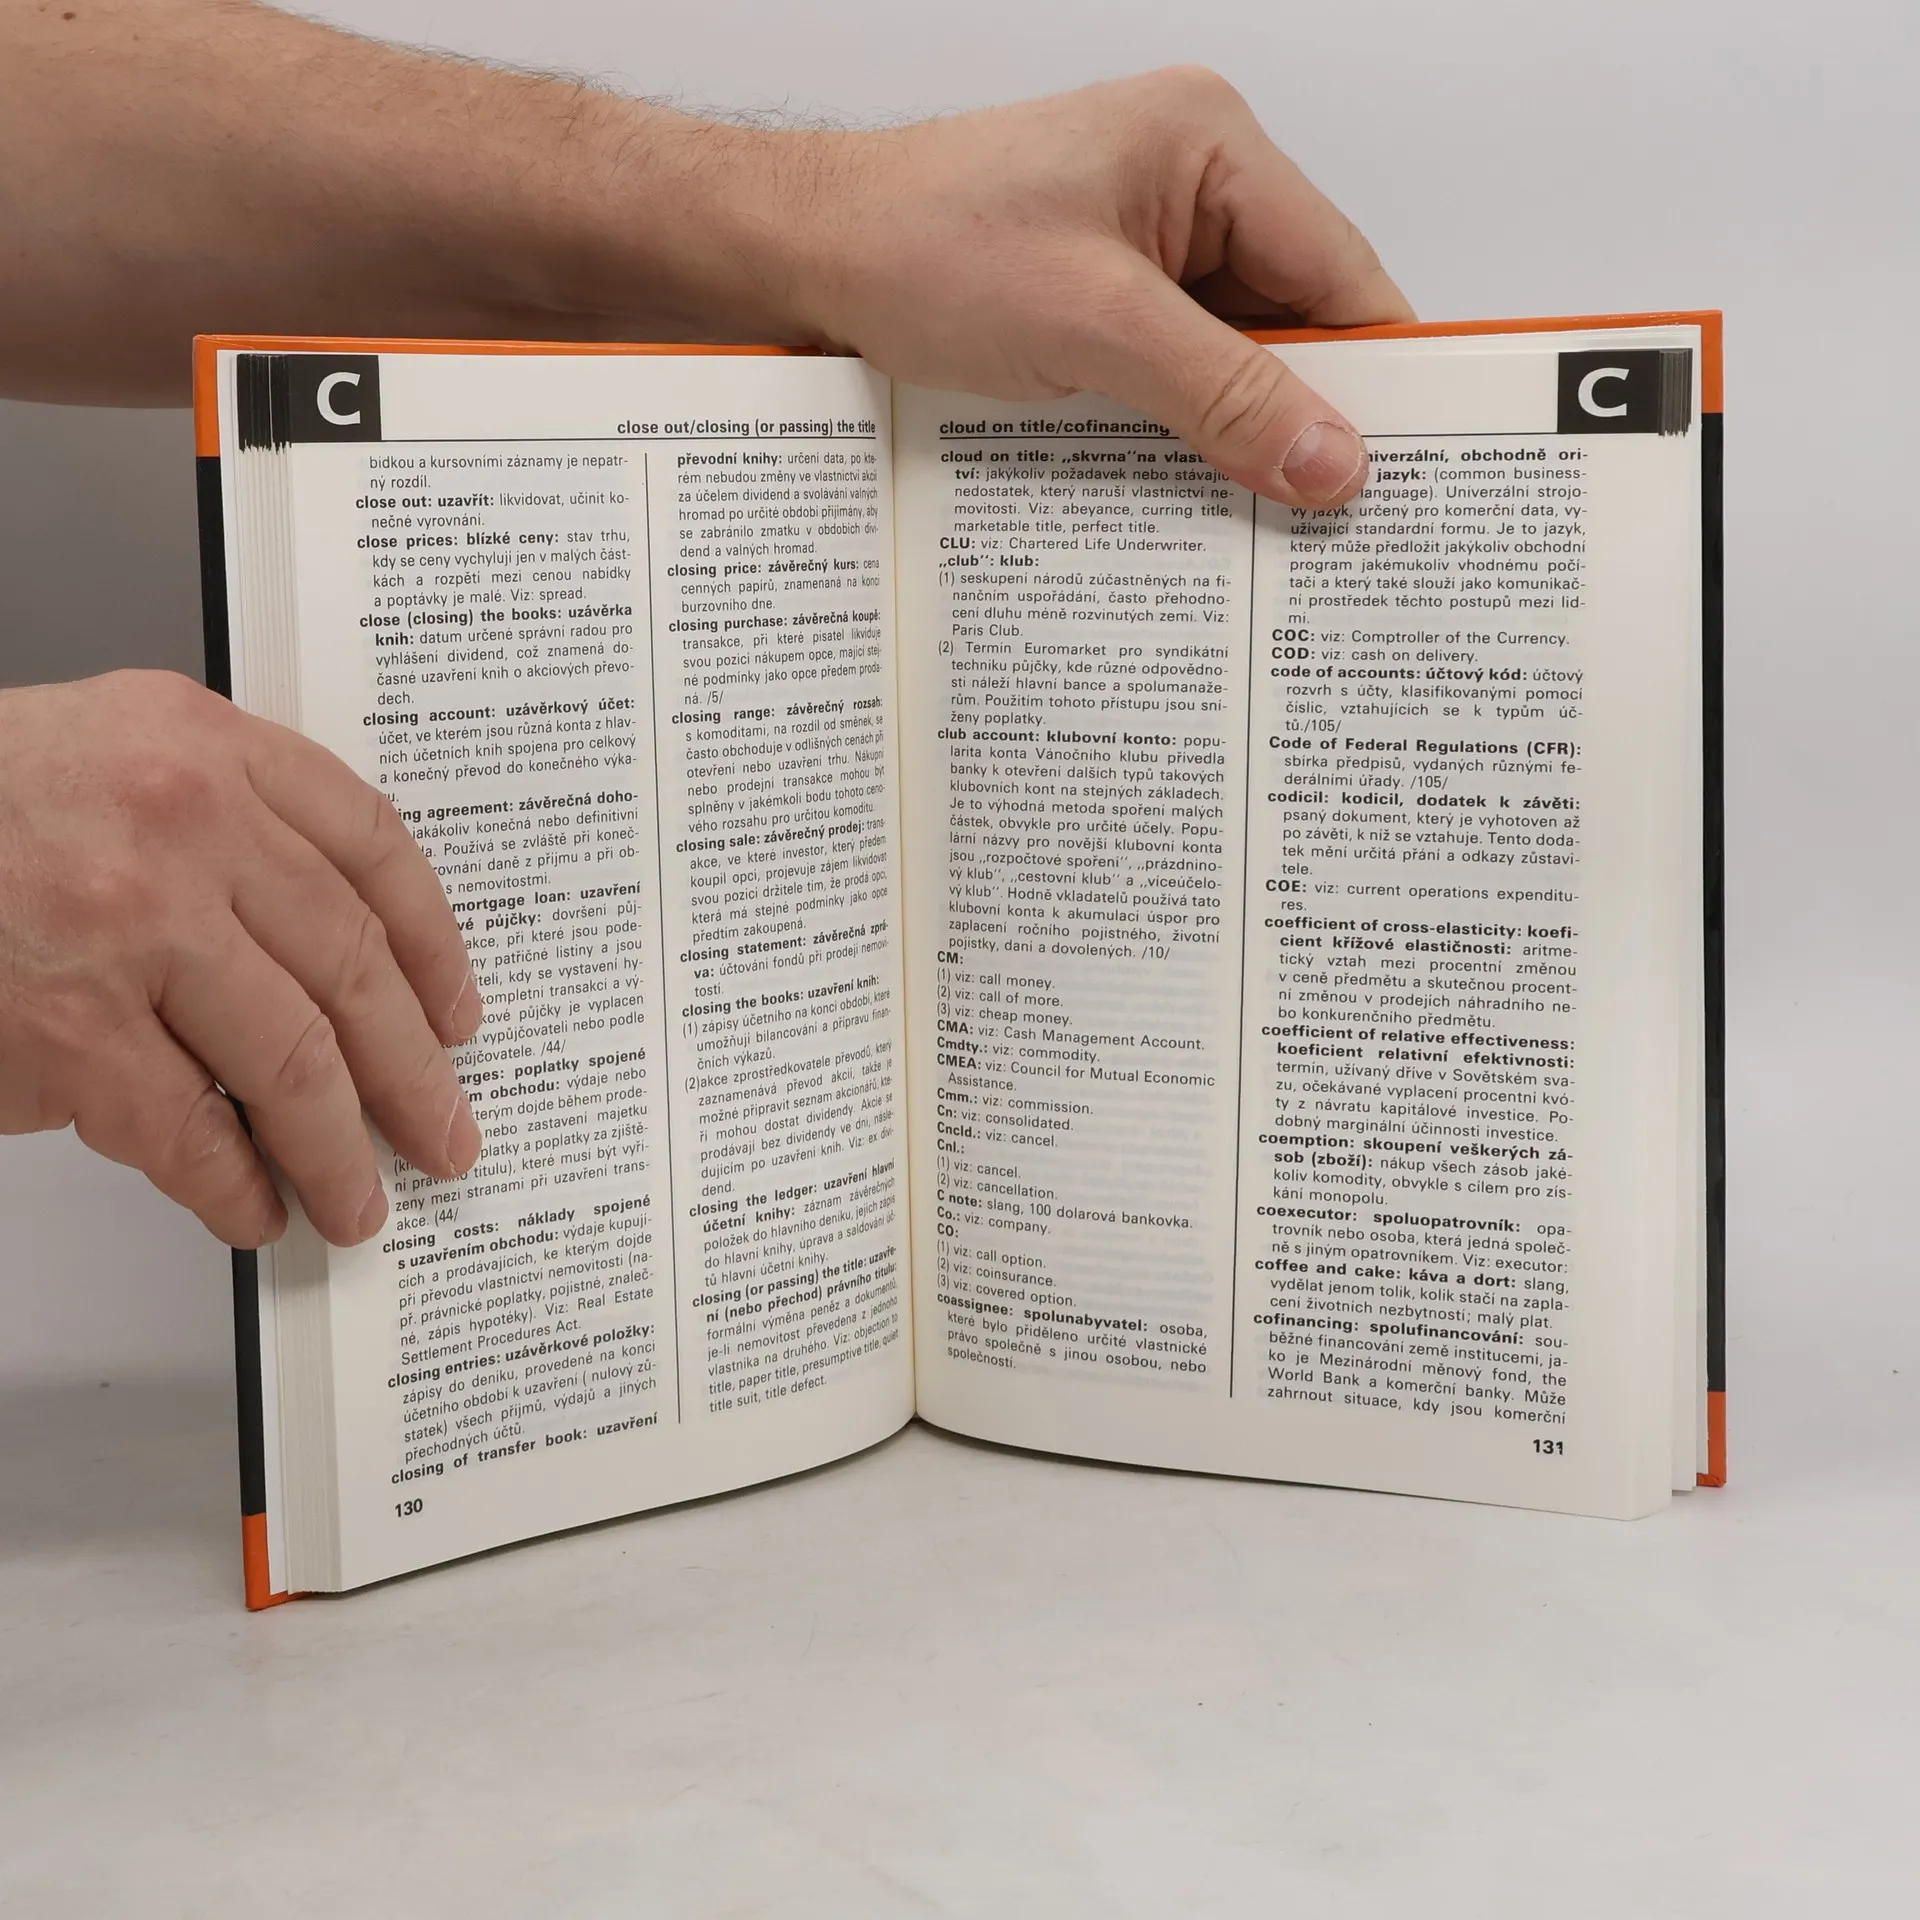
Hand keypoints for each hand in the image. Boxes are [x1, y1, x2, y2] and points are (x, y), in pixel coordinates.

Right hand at [0, 671, 482, 1247]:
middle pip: (354, 969)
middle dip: (414, 1072)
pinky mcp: (67, 1030)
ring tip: (363, 1194)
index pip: (375, 849)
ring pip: (293, 1062)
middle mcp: (185, 828)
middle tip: (443, 1128)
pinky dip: (234, 1185)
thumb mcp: (110, 753)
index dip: (435, 946)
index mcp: (205, 747)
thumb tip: (327, 963)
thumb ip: (225, 824)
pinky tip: (257, 1207)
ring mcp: (130, 930)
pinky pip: (191, 1130)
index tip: (457, 1011)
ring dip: (340, 1148)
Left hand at [782, 68, 1412, 507]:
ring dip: (1238, 434)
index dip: (1374, 374)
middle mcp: (1191, 187)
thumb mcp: (1093, 328)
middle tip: (1330, 517)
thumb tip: (1332, 461)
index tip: (1400, 467)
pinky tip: (1191, 492)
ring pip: (1234, 357)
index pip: (1337, 271)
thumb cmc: (921, 246)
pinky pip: (1176, 373)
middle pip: (1293, 320)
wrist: (805, 257)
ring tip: (1263, 519)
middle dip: (1303, 415)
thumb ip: (1223, 396)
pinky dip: (1185, 433)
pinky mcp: (1103, 299)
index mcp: (1210, 147)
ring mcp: (1144, 245)